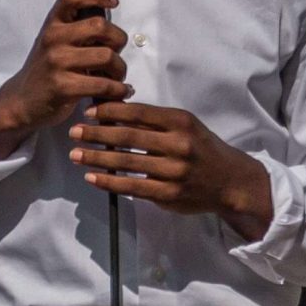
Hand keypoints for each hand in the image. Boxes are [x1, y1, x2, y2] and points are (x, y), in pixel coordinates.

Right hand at [0, 0, 128, 157]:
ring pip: (107, 56)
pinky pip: (104, 85)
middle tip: (115, 52)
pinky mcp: (63, 87)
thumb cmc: (47, 69)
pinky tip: (118, 91)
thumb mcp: (55, 40)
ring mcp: (57, 63)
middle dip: (118, 40)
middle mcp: (53, 39)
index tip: (112, 3)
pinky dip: (118, 90)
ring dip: (120, 69)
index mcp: (52, 24)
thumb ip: (77, 22)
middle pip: (101, 26)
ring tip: (116, 77)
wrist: (22, 101)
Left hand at [70, 101, 273, 238]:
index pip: (139, 113)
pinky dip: (109, 182)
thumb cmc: (202, 148)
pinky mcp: (170, 193)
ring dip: (96, 158)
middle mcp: (178, 145)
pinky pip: (132, 187)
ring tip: (75, 154)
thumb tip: (113, 111)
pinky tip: (91, 177)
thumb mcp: (186, 126)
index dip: (110, 111)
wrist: (231, 182)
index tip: (88, 113)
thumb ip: (155, 120)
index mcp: (181, 122)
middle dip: (96, 134)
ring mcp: (174, 171)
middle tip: (73, 132)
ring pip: (127, 162)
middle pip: (128, 136)